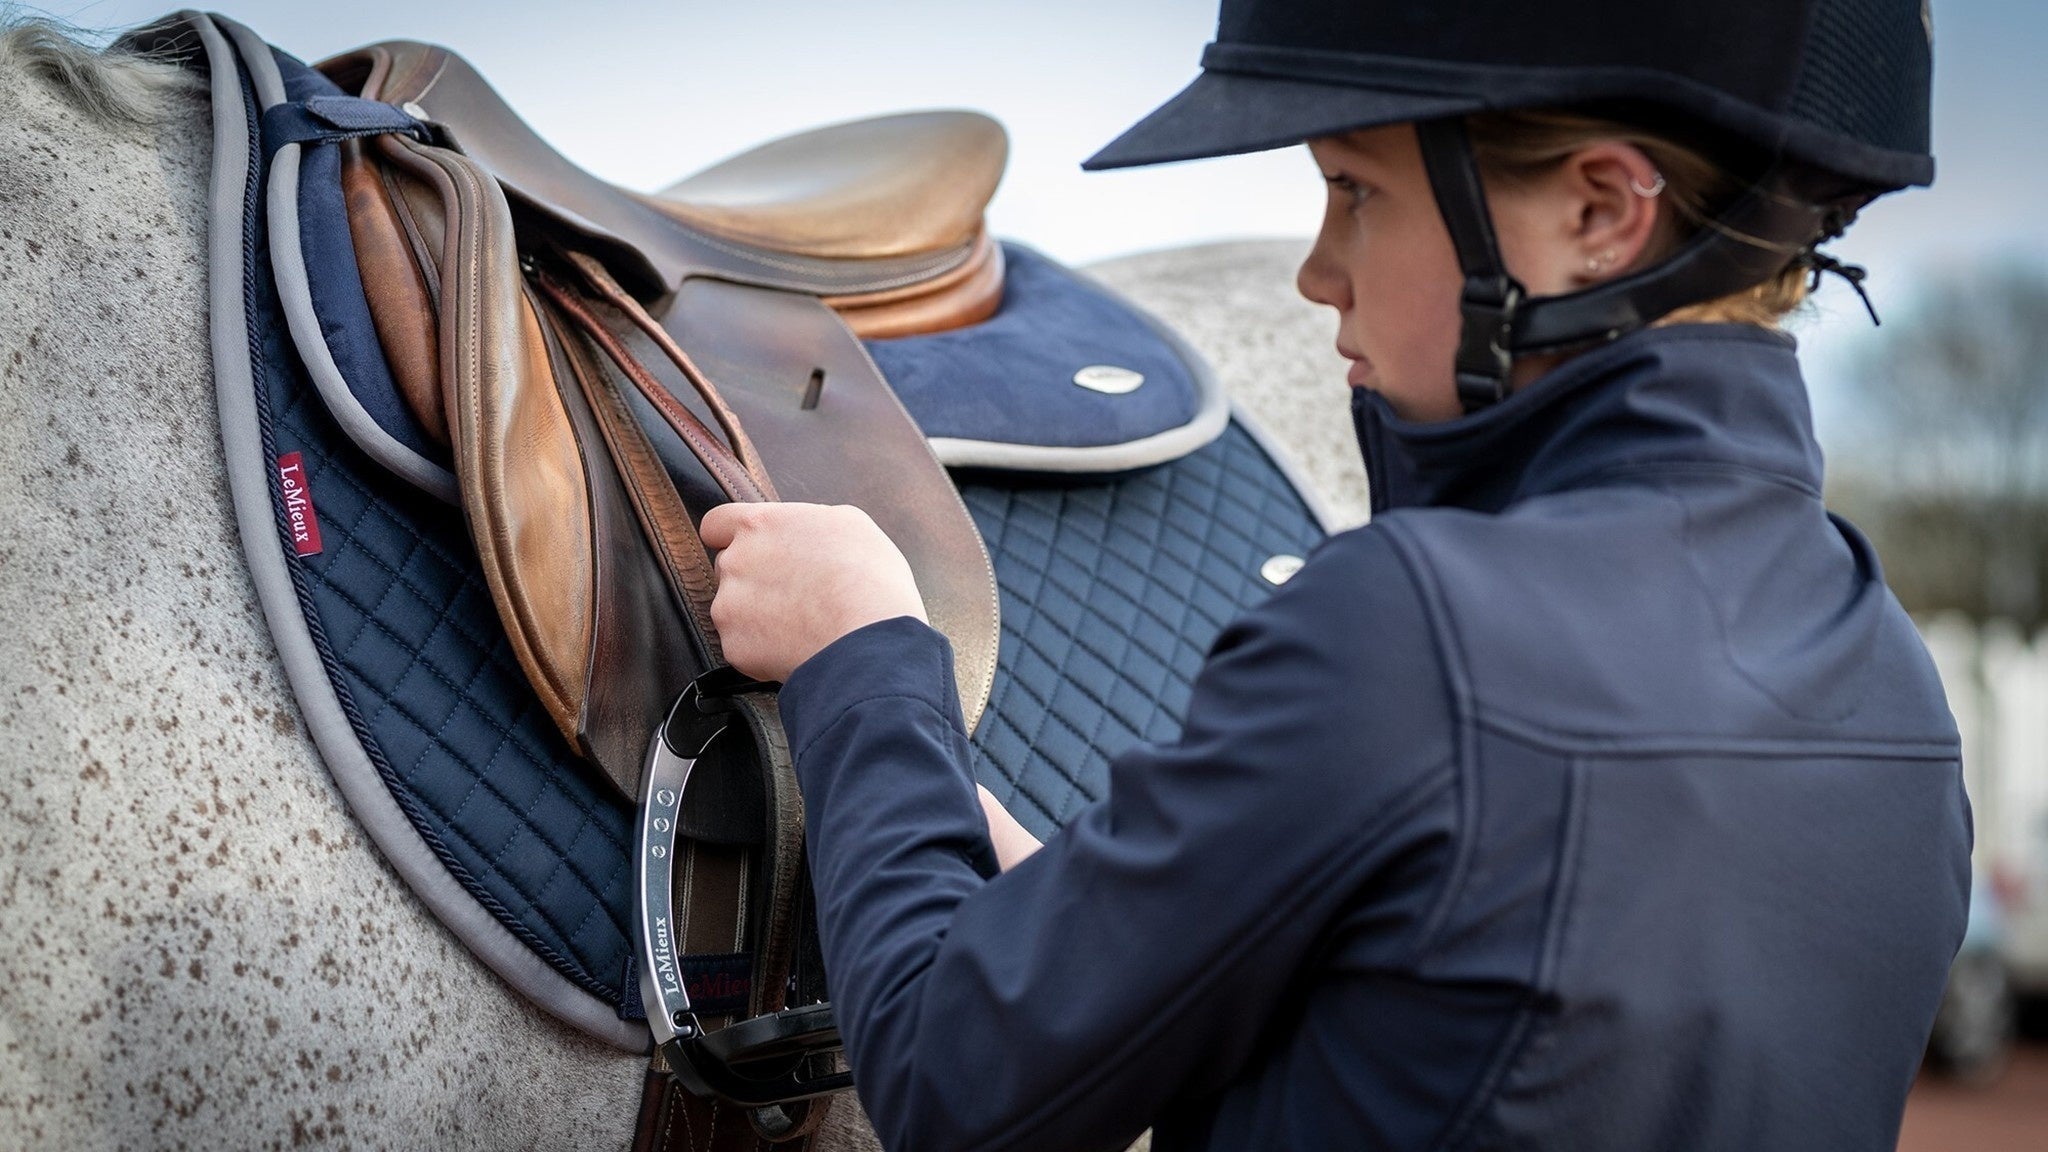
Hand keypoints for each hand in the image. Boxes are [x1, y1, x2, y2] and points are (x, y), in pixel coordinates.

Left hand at [700, 502, 928, 683]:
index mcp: (759, 525)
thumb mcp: (847, 523)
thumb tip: (801, 532)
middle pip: (727, 568)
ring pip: (734, 610)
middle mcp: (735, 562)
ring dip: (757, 617)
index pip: (716, 524)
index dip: (729, 537)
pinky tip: (797, 648)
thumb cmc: (869, 577)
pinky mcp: (735, 647)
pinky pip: (744, 647)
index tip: (747, 550)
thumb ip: (806, 522)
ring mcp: (729, 607)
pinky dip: (764, 651)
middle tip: (792, 593)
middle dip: (751, 579)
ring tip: (801, 625)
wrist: (869, 637)